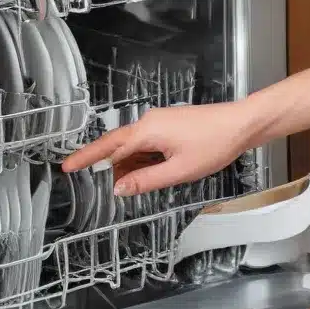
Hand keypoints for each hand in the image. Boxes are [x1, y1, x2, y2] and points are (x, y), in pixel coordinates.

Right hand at [61, 102, 255, 195]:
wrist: (242, 124)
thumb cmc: (214, 144)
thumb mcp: (178, 171)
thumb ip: (145, 180)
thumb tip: (119, 188)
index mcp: (147, 131)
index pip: (109, 148)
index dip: (87, 159)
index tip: (67, 167)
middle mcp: (150, 121)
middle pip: (118, 144)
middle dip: (104, 161)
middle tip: (87, 175)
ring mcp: (161, 120)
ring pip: (134, 144)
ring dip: (130, 164)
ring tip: (138, 183)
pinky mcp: (171, 123)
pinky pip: (148, 141)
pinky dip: (144, 157)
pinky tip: (152, 170)